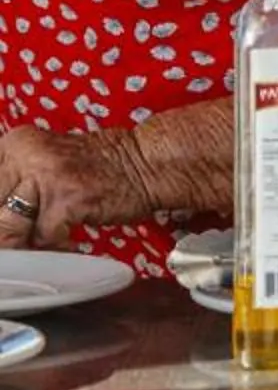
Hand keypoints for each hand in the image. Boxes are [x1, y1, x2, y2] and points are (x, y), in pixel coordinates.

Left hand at [0, 125, 154, 248]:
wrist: (151, 162)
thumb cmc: (104, 167)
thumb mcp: (47, 167)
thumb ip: (16, 188)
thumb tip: (0, 227)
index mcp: (16, 143)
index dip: (0, 214)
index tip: (10, 225)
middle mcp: (25, 153)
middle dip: (7, 232)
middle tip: (29, 237)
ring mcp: (45, 175)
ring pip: (8, 227)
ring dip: (27, 244)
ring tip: (48, 240)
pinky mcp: (66, 199)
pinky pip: (42, 239)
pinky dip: (56, 247)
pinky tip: (70, 240)